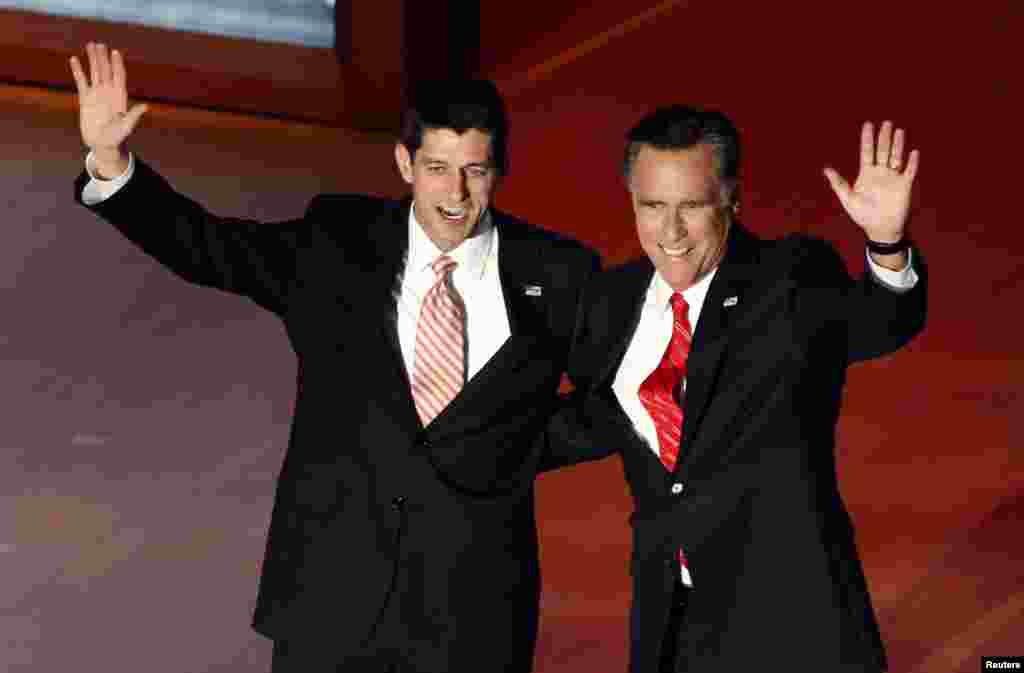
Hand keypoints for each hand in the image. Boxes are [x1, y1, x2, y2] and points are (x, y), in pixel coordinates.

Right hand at [70, 43, 146, 176]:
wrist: (102, 144)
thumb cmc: (117, 137)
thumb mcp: (126, 126)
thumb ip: (133, 115)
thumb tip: (145, 106)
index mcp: (120, 97)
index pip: (119, 76)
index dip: (117, 64)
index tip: (115, 52)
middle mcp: (109, 92)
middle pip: (106, 71)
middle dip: (103, 57)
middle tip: (99, 44)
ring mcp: (97, 94)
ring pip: (95, 72)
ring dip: (93, 59)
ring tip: (90, 45)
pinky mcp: (86, 99)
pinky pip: (81, 82)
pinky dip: (78, 71)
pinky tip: (75, 60)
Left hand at [823, 121, 919, 242]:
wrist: (880, 229)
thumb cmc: (862, 215)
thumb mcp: (848, 199)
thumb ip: (839, 183)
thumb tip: (826, 169)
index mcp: (867, 174)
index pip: (867, 152)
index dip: (867, 139)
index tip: (868, 124)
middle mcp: (881, 172)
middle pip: (883, 150)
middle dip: (884, 137)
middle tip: (886, 123)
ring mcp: (893, 178)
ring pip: (896, 156)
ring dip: (898, 145)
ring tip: (898, 131)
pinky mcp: (904, 185)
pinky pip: (909, 171)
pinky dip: (912, 163)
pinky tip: (913, 152)